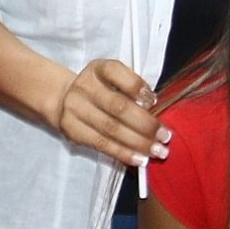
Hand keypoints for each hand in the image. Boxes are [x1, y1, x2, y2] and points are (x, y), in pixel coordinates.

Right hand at [50, 59, 166, 167]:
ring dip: (138, 142)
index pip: (116, 72)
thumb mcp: (113, 80)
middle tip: (165, 136)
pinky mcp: (72, 130)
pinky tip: (139, 159)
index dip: (137, 86)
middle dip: (145, 124)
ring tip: (157, 151)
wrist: (64, 101)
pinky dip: (123, 153)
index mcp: (97, 69)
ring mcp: (75, 109)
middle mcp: (84, 87)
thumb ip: (133, 90)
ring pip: (111, 129)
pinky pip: (102, 144)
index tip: (154, 101)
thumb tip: (156, 111)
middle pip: (118, 106)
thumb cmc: (100, 92)